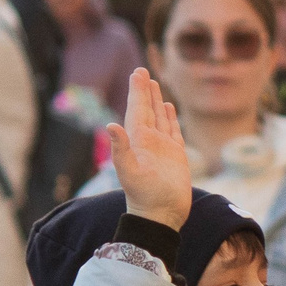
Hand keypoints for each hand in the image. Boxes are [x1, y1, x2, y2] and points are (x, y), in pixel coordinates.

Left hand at [109, 68, 192, 231]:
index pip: (136, 109)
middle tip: (142, 71)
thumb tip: (109, 125)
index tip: (137, 73)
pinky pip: (172, 131)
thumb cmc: (144, 196)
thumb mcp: (129, 172)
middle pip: (146, 109)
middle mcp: (148, 141)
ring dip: (156, 101)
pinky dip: (170, 118)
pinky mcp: (175, 155)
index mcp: (137, 140)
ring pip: (159, 118)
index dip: (137, 91)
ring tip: (154, 84)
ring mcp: (162, 147)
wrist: (161, 215)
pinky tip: (169, 108)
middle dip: (144, 90)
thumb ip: (120, 149)